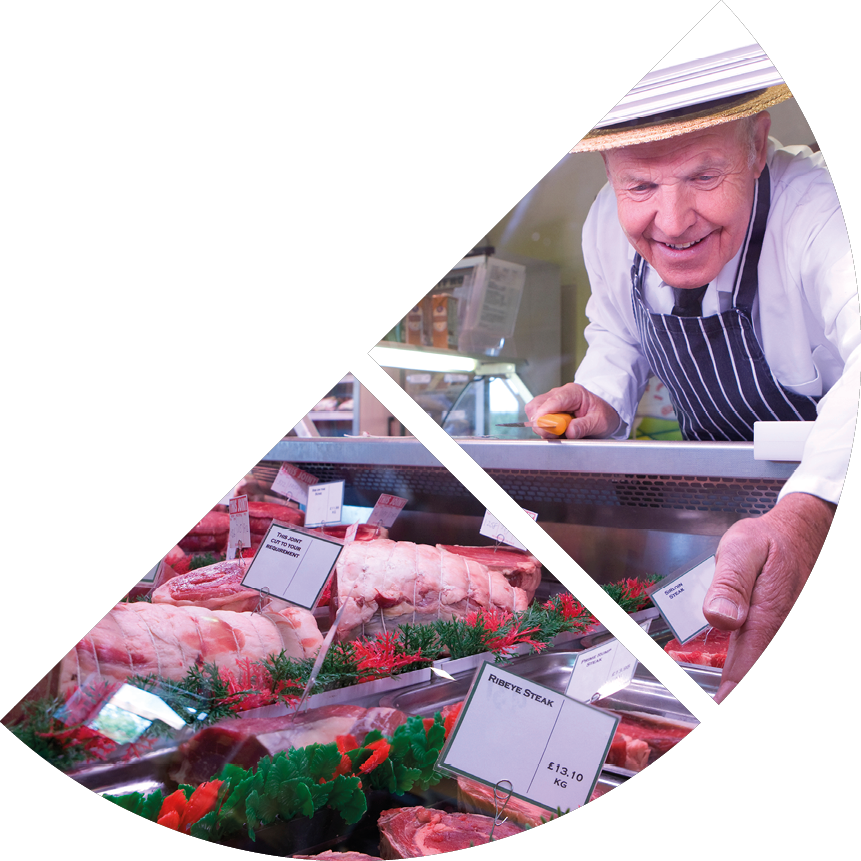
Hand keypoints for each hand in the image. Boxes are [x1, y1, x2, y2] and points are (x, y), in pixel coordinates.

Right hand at [524, 383, 620, 439]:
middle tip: (557, 434)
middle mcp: (558, 394)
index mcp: (573, 392)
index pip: (552, 401)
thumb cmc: (602, 414)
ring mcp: (551, 401)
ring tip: (561, 432)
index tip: (545, 428)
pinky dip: (545, 429)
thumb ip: (585, 426)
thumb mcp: (600, 421)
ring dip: (543, 427)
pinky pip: (537, 419)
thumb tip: (570, 431)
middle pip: (536, 406)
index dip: (545, 416)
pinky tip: (558, 431)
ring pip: (533, 413)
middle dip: (542, 424)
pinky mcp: (547, 410)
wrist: (603, 414)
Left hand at [703, 492, 835, 702]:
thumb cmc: (767, 542)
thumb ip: (728, 582)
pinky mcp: (788, 629)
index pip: (750, 662)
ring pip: (768, 663)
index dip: (734, 689)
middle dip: (740, 690)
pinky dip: (755, 666)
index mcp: (768, 611)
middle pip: (761, 671)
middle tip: (716, 711)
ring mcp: (790, 629)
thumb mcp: (740, 549)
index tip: (720, 709)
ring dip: (747, 679)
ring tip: (725, 700)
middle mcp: (785, 626)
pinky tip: (739, 681)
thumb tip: (720, 616)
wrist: (800, 534)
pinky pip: (772, 650)